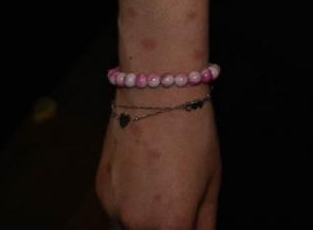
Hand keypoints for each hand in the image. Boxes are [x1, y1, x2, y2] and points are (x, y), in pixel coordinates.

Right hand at [96, 97, 218, 229]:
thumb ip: (205, 221)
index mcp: (171, 225)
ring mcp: (114, 210)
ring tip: (159, 190)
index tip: (188, 218)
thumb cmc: (192, 135)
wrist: (156, 96)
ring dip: (145, 221)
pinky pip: (116, 212)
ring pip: (131, 228)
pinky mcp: (101, 193)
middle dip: (166, 224)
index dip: (186, 227)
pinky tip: (142, 179)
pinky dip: (129, 205)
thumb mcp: (212, 182)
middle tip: (176, 198)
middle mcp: (137, 224)